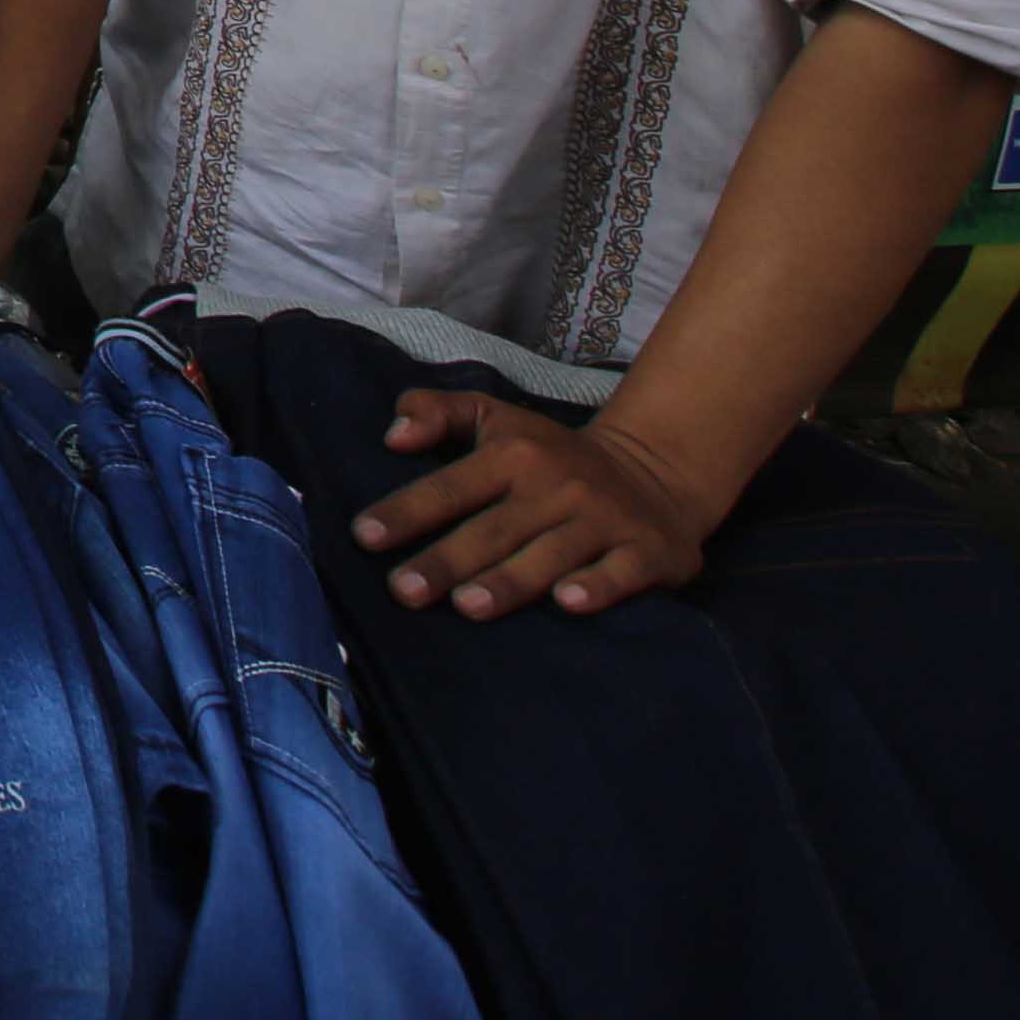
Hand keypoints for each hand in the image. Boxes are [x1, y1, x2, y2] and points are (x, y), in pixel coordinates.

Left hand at [350, 391, 719, 619]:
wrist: (655, 471)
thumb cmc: (550, 455)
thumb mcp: (494, 418)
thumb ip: (436, 413)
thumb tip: (393, 436)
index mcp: (513, 453)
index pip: (450, 486)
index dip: (407, 511)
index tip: (364, 537)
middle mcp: (557, 485)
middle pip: (493, 529)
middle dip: (446, 560)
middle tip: (404, 591)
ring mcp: (604, 519)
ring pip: (550, 554)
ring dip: (510, 580)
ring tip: (468, 606)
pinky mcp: (647, 551)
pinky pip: (620, 573)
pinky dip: (597, 588)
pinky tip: (567, 604)